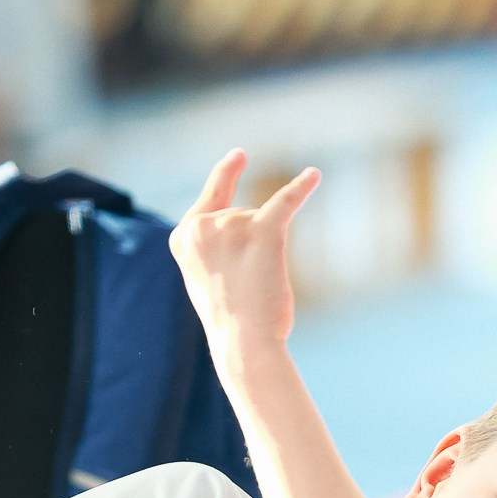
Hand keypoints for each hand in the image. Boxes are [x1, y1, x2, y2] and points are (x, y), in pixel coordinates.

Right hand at [171, 150, 320, 396]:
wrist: (244, 343)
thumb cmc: (231, 317)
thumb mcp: (207, 275)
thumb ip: (214, 245)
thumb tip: (255, 219)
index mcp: (182, 237)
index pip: (209, 201)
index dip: (226, 178)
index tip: (240, 155)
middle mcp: (202, 226)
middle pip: (240, 214)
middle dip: (251, 245)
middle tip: (246, 284)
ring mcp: (231, 225)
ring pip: (261, 220)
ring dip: (268, 249)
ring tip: (258, 282)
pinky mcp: (262, 231)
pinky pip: (285, 202)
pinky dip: (301, 188)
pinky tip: (314, 175)